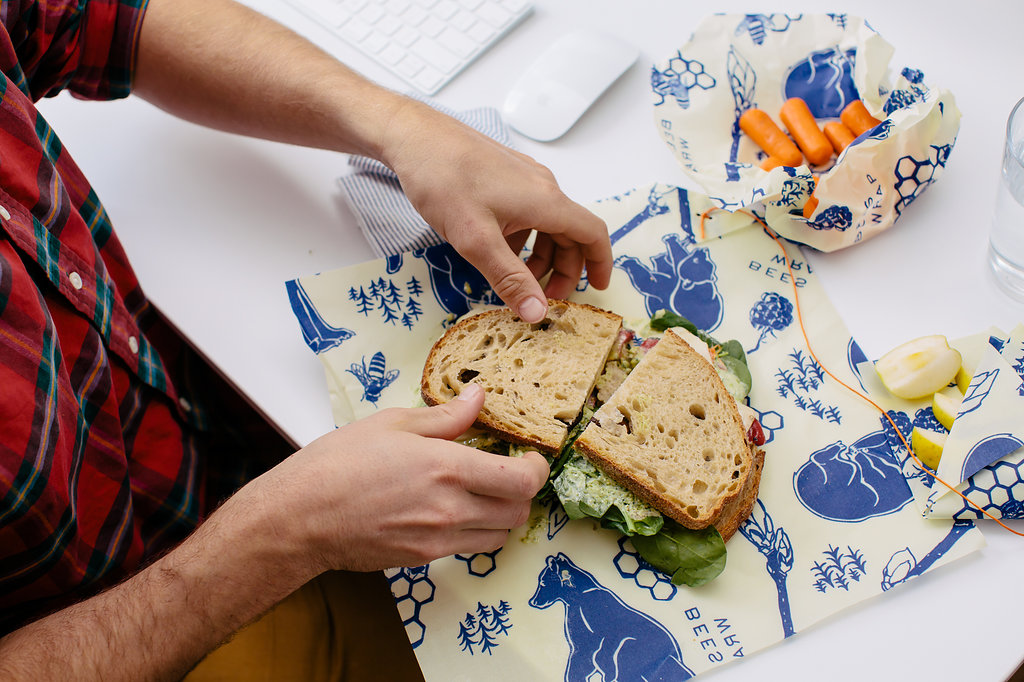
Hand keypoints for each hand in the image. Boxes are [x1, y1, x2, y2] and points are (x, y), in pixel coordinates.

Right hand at [266, 384, 548, 572]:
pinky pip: (467, 548)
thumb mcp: (392, 423)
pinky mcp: (423, 559)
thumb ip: (445, 416)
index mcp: (446, 468)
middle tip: (506, 471)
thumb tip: (478, 398)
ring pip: (499, 536)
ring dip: (501, 514)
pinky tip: (451, 509)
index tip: (530, 456)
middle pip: (518, 512)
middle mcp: (450, 509)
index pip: (521, 480)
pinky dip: (473, 530)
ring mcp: (438, 539)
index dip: (537, 469)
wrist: (299, 518)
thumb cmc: (338, 464)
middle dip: (522, 491)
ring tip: (481, 491)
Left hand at [381, 99, 613, 322]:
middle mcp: (542, 186)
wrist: (414, 136)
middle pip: (570, 233)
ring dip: (541, 255)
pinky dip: (523, 238)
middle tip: (545, 298)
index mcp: (545, 200)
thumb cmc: (443, 180)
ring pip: (547, 224)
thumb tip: (538, 314)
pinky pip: (527, 212)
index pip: (592, 233)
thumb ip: (509, 279)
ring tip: (518, 280)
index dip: (600, 263)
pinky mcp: (504, 175)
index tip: (597, 289)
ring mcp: (523, 178)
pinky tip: (496, 251)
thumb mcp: (476, 240)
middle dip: (564, 269)